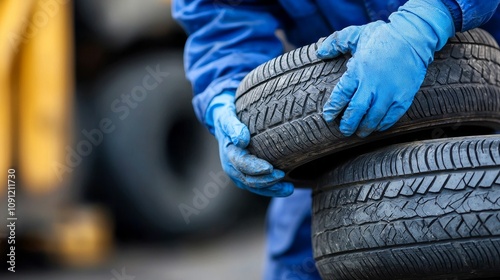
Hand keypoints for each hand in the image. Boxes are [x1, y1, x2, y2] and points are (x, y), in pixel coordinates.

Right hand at [205, 91, 293, 196]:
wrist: (223, 122)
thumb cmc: (228, 117)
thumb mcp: (227, 117)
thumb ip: (233, 126)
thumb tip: (242, 139)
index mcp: (229, 153)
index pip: (241, 164)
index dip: (255, 168)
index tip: (270, 168)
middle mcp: (231, 166)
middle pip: (248, 179)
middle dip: (266, 180)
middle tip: (282, 175)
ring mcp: (238, 173)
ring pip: (254, 186)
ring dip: (271, 188)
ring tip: (289, 188)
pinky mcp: (245, 175)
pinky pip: (258, 187)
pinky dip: (271, 189)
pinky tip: (287, 188)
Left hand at [317, 0, 454, 137]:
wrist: (414, 37)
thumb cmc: (383, 36)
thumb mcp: (356, 34)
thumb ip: (336, 42)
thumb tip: (320, 53)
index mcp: (358, 70)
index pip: (341, 94)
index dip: (333, 108)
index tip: (328, 116)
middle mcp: (373, 84)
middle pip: (356, 111)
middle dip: (348, 124)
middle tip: (344, 130)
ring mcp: (390, 92)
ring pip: (374, 117)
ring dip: (365, 128)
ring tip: (359, 132)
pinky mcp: (404, 96)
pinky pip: (392, 116)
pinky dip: (383, 124)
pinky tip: (377, 127)